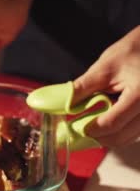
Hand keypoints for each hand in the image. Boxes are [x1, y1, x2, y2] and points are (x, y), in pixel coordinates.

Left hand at [73, 26, 139, 146]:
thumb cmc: (132, 52)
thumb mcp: (104, 68)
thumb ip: (81, 89)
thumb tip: (59, 105)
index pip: (112, 123)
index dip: (90, 129)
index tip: (73, 128)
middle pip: (121, 137)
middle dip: (97, 136)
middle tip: (79, 129)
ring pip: (128, 138)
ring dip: (108, 136)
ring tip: (92, 123)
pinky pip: (135, 133)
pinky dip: (119, 131)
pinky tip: (107, 121)